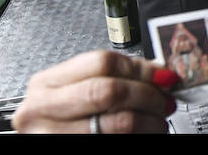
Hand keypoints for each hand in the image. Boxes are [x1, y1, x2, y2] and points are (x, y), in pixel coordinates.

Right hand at [12, 49, 178, 133]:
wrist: (50, 139)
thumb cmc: (63, 119)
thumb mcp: (79, 91)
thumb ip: (115, 78)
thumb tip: (159, 74)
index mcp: (47, 84)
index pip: (102, 62)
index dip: (140, 68)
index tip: (162, 75)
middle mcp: (42, 109)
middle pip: (110, 91)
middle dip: (146, 95)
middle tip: (165, 100)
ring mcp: (52, 136)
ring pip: (118, 122)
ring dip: (149, 121)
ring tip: (159, 121)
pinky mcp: (69, 152)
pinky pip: (118, 140)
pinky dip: (141, 135)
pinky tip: (146, 133)